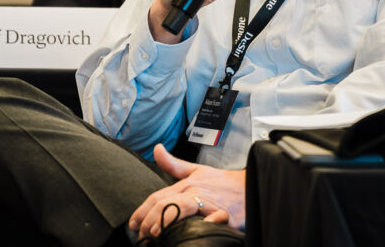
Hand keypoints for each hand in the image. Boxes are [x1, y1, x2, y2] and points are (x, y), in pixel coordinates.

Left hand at [129, 144, 245, 239]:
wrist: (250, 185)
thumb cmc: (222, 182)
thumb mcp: (196, 170)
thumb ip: (173, 164)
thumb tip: (156, 149)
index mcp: (187, 184)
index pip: (158, 196)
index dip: (142, 211)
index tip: (133, 225)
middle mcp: (196, 193)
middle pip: (167, 203)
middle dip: (150, 220)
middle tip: (141, 236)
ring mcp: (211, 203)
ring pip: (184, 208)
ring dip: (168, 220)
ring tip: (157, 234)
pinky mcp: (228, 214)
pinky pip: (216, 218)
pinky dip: (208, 223)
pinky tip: (198, 228)